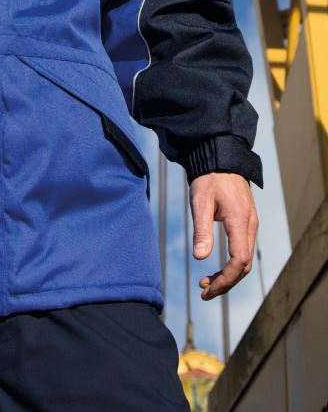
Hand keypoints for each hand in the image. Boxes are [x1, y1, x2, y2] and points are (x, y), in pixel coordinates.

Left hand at [189, 172, 258, 300]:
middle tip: (204, 292)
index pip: (239, 261)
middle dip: (225, 282)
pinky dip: (230, 264)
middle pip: (243, 265)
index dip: (225, 279)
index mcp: (240, 222)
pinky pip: (242, 250)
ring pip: (243, 260)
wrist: (221, 159)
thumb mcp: (200, 202)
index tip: (207, 288)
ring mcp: (250, 225)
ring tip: (205, 283)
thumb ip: (201, 230)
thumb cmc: (209, 178)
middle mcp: (250, 226)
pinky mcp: (245, 224)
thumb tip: (200, 257)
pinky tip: (215, 268)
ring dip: (227, 275)